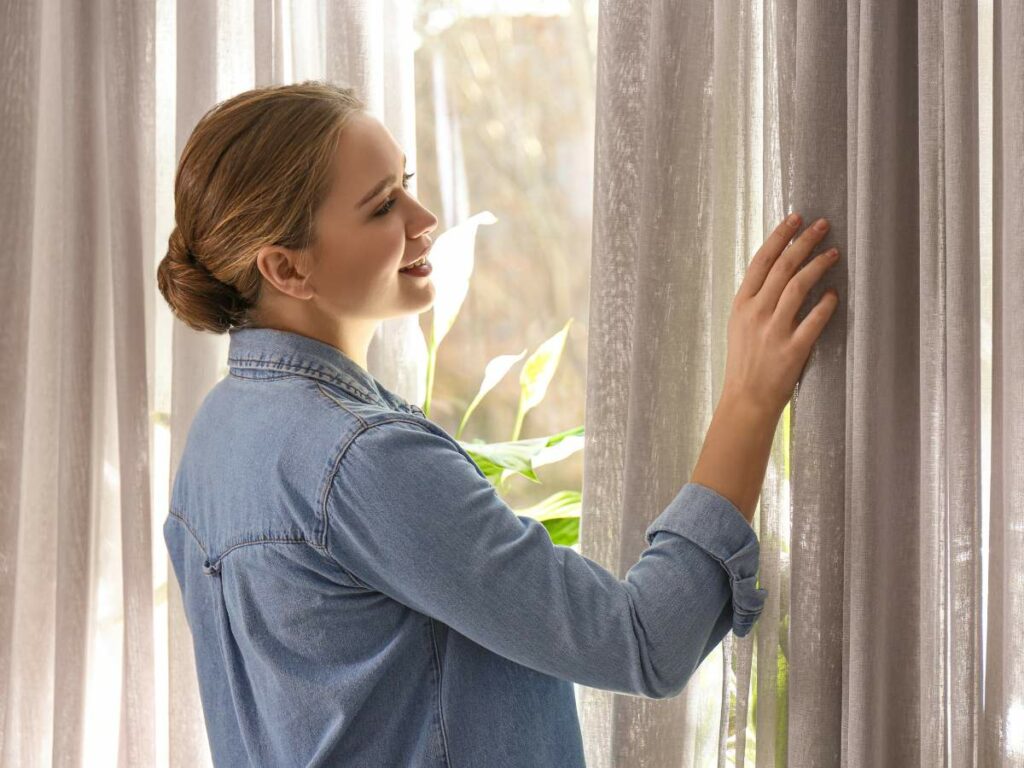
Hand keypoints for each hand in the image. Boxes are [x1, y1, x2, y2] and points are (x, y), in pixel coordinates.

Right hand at [721, 213, 840, 420]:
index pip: (761, 261)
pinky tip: (835, 294)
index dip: (780, 237)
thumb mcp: (739, 325)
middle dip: (804, 242)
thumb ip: (756, 300)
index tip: (796, 218)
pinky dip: (826, 305)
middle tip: (823, 225)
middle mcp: (756, 313)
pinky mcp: (792, 350)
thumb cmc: (745, 362)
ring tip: (834, 253)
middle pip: (782, 268)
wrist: (746, 399)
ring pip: (798, 287)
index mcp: (741, 305)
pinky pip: (814, 321)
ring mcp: (773, 331)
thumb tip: (778, 271)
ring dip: (818, 266)